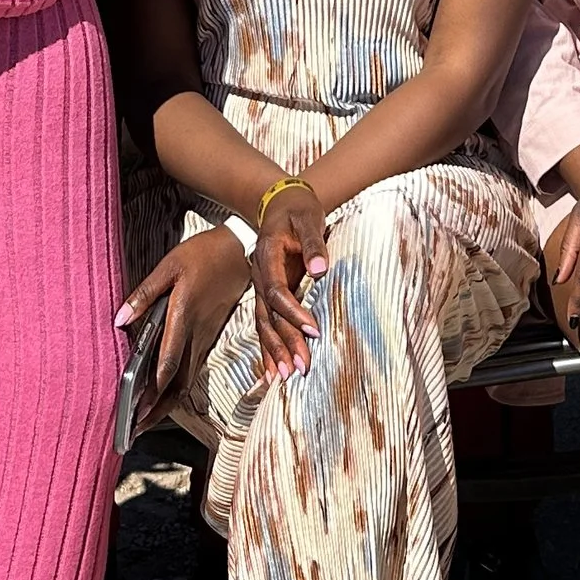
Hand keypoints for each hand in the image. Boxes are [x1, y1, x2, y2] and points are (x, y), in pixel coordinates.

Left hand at [119, 228, 251, 407]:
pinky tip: (165, 396)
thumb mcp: (170, 266)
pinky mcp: (209, 336)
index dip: (155, 388)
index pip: (169, 360)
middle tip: (137, 428)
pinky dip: (178, 389)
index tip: (140, 409)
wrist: (241, 252)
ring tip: (147, 420)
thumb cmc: (202, 255)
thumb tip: (119, 318)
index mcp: (183, 315)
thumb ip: (144, 293)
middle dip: (159, 409)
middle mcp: (196, 333)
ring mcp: (205, 337)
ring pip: (187, 380)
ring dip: (168, 404)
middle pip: (179, 382)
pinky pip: (193, 369)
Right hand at [251, 184, 330, 376]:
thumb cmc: (298, 208)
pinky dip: (267, 347)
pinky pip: (264, 323)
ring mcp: (261, 286)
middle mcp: (259, 275)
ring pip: (264, 324)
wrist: (281, 201)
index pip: (277, 291)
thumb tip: (319, 270)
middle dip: (283, 343)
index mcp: (267, 256)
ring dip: (273, 351)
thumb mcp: (308, 217)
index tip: (313, 330)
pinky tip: (270, 370)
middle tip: (300, 369)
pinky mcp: (267, 293)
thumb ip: (313, 243)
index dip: (294, 313)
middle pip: (268, 315)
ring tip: (283, 378)